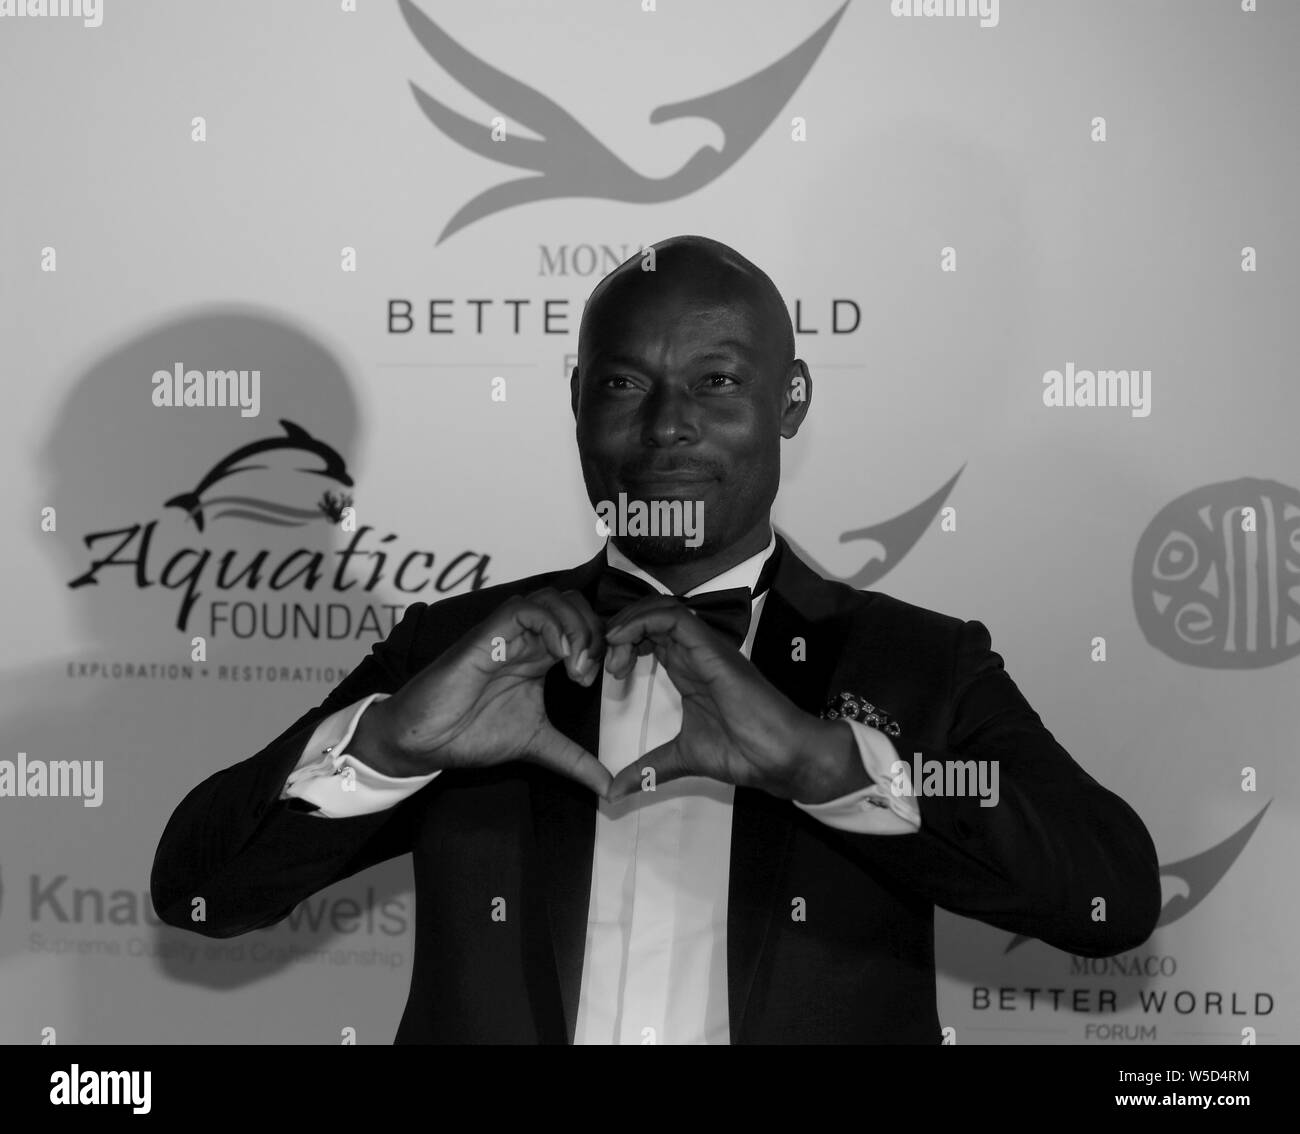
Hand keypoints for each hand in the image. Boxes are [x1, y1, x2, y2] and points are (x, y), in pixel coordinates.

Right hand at [359, 588, 610, 795]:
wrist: (424, 740)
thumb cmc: (472, 733)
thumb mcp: (538, 746)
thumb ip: (575, 761)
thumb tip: (610, 789)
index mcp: (541, 655)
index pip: (585, 626)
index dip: (606, 643)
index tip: (611, 679)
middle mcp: (527, 638)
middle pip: (575, 604)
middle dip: (597, 632)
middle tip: (593, 674)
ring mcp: (508, 634)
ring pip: (554, 599)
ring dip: (578, 629)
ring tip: (578, 670)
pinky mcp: (489, 635)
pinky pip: (526, 609)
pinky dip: (553, 626)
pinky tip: (560, 658)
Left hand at [602, 597, 860, 802]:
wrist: (780, 758)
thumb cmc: (743, 753)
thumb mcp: (680, 759)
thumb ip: (647, 769)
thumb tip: (613, 793)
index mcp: (687, 669)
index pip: (649, 636)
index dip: (620, 642)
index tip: (606, 671)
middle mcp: (694, 652)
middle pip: (649, 616)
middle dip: (619, 629)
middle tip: (604, 662)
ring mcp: (704, 647)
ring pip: (659, 609)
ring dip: (627, 624)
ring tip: (613, 654)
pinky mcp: (711, 648)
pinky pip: (674, 619)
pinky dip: (642, 622)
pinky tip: (623, 641)